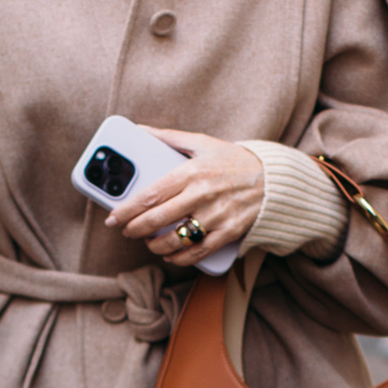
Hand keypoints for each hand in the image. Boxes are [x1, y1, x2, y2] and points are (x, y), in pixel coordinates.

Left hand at [109, 129, 264, 265]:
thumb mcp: (203, 142)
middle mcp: (202, 195)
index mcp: (192, 172)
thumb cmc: (235, 159)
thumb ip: (170, 138)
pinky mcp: (229, 232)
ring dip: (155, 245)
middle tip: (126, 230)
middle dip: (135, 229)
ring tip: (148, 242)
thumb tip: (140, 130)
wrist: (274, 178)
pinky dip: (180, 257)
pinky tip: (170, 254)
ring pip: (176, 239)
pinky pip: (198, 251)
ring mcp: (216, 216)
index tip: (113, 218)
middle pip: (158, 219)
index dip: (127, 210)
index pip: (150, 195)